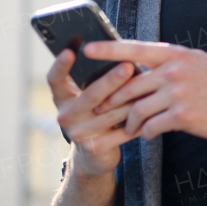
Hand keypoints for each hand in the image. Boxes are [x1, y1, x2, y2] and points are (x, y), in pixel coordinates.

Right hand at [47, 49, 137, 176]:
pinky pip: (121, 131)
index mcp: (62, 97)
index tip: (71, 51)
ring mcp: (78, 133)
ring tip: (149, 87)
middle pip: (90, 96)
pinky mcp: (94, 147)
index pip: (54, 79)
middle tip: (128, 66)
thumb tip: (120, 52)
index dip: (60, 65)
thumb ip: (95, 78)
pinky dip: (137, 120)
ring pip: (110, 113)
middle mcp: (65, 115)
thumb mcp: (90, 96)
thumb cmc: (96, 113)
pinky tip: (152, 110)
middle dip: (110, 81)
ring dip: (131, 101)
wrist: (94, 154)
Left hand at [82, 40, 206, 141]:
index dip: (108, 49)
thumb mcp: (196, 63)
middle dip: (113, 101)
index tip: (86, 49)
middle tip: (102, 111)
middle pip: (130, 85)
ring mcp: (178, 92)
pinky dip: (146, 133)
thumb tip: (140, 63)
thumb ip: (169, 62)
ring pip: (137, 109)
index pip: (135, 48)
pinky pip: (150, 126)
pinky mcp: (183, 115)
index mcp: (176, 54)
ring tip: (132, 127)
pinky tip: (150, 134)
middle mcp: (175, 70)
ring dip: (130, 122)